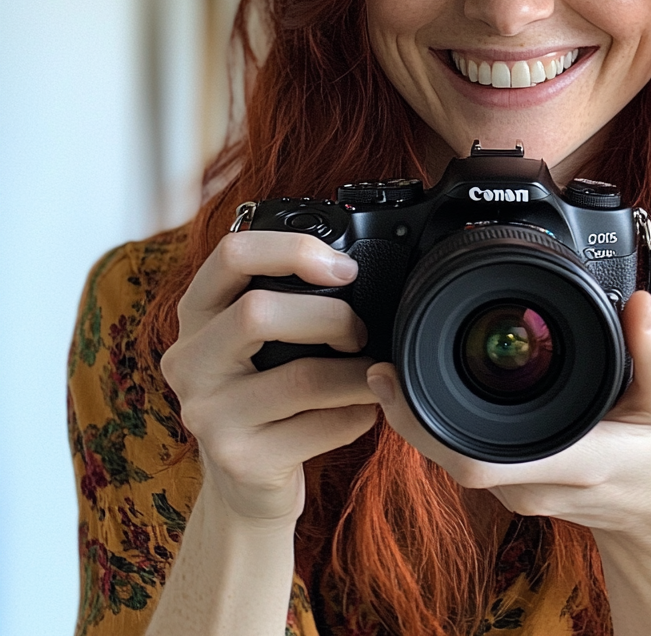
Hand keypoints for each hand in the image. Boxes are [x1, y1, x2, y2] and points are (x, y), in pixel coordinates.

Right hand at [159, 231, 379, 525]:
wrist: (245, 487)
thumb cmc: (266, 394)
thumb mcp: (257, 340)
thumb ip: (285, 299)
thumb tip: (357, 266)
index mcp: (196, 314)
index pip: (232, 254)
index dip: (293, 250)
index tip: (344, 269)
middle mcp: (189, 361)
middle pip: (258, 312)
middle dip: (331, 316)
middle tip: (359, 333)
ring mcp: (209, 416)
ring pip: (302, 377)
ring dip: (358, 373)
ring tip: (376, 374)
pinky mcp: (241, 460)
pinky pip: (321, 426)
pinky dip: (358, 413)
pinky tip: (363, 411)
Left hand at [365, 290, 650, 538]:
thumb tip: (638, 305)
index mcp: (570, 461)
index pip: (478, 459)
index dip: (423, 425)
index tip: (391, 380)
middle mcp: (531, 482)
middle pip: (447, 456)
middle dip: (406, 415)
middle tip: (377, 367)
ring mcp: (515, 488)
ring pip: (448, 457)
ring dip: (417, 419)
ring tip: (390, 371)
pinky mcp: (509, 482)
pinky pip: (461, 453)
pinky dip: (437, 424)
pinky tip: (422, 389)